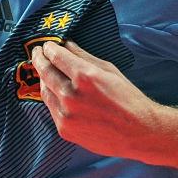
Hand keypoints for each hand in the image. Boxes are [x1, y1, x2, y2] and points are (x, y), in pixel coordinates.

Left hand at [32, 40, 161, 159]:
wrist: (140, 132)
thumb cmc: (128, 98)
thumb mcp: (109, 70)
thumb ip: (84, 56)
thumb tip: (66, 44)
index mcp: (84, 76)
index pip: (56, 56)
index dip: (48, 49)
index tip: (46, 45)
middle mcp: (71, 95)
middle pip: (45, 72)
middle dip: (39, 59)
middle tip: (37, 53)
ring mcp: (66, 115)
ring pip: (45, 91)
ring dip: (43, 79)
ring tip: (45, 71)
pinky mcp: (65, 130)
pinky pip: (51, 109)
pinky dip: (52, 98)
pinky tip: (55, 91)